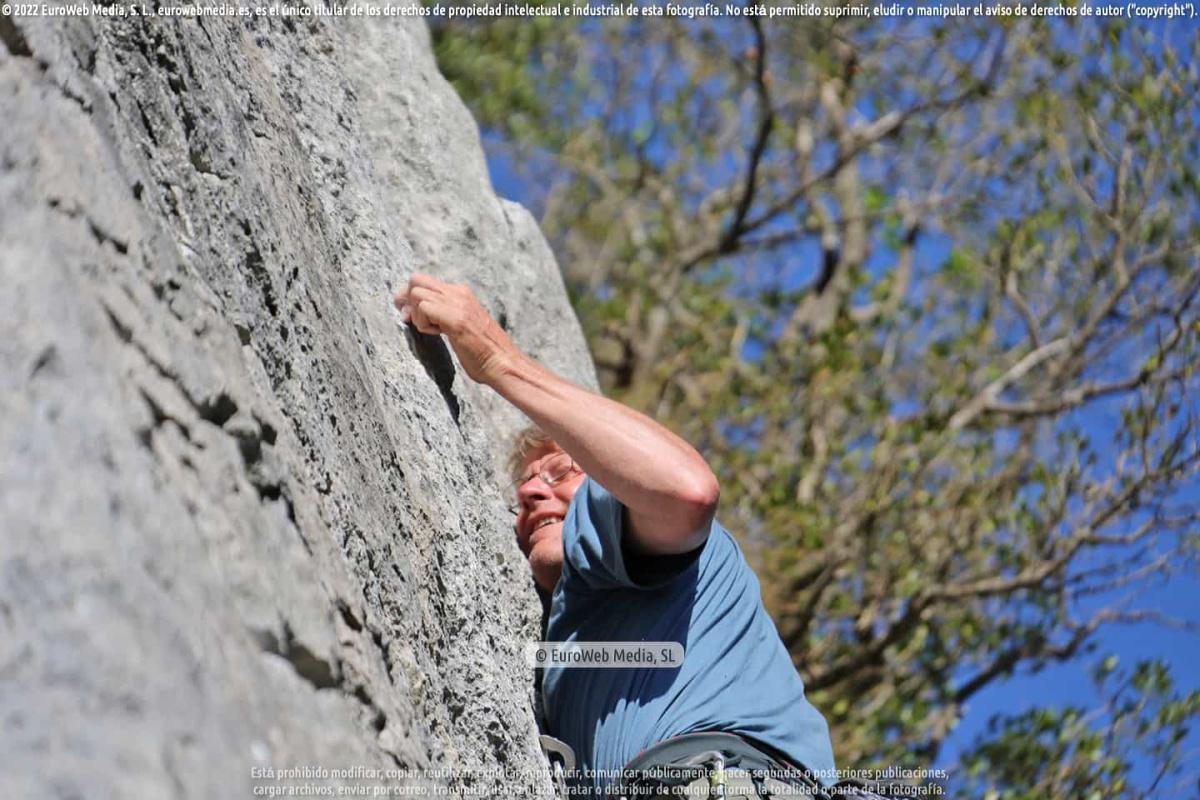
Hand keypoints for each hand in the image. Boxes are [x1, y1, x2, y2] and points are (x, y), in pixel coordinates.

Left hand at [393, 273, 519, 385]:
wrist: (504, 363)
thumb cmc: (483, 353)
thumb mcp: (461, 326)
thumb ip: (444, 315)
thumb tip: (418, 314)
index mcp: (461, 294)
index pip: (424, 281)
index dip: (409, 296)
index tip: (407, 314)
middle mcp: (459, 293)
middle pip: (416, 279)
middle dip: (405, 299)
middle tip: (408, 319)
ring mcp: (458, 304)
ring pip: (417, 292)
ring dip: (416, 314)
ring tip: (432, 330)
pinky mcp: (456, 319)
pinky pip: (424, 308)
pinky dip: (423, 324)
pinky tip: (438, 335)